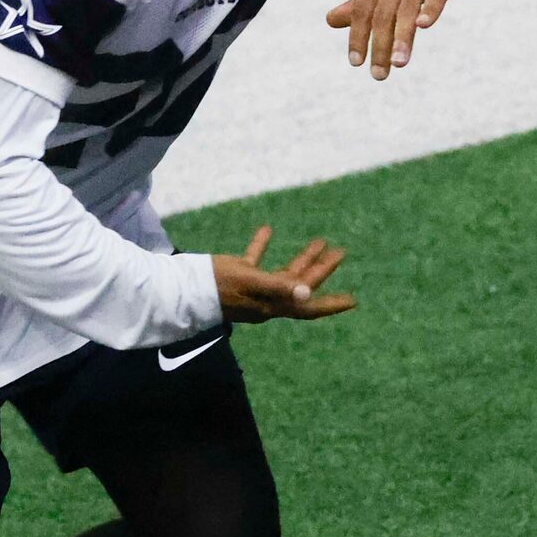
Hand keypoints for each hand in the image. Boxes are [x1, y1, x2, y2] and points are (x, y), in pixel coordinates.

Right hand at [213, 227, 355, 321]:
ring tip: (320, 240)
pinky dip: (262, 245)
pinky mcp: (239, 276)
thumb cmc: (218, 287)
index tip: (352, 301)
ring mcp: (254, 288)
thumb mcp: (250, 282)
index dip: (331, 305)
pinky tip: (266, 230)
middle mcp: (267, 299)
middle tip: (340, 252)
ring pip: (284, 272)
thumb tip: (306, 293)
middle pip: (301, 285)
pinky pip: (256, 259)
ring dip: (302, 257)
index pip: (308, 307)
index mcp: (273, 304)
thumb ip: (278, 288)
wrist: (183, 289)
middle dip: (321, 270)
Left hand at [324, 0, 481, 78]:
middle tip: (379, 74)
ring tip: (398, 63)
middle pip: (383, 13)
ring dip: (402, 38)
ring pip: (407, 9)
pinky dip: (429, 9)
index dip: (357, 36)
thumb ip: (359, 2)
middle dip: (379, 45)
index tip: (356, 62)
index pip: (362, 8)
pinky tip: (423, 26)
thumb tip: (330, 21)